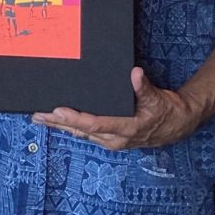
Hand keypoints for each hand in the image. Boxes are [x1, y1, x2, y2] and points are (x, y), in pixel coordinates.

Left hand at [31, 67, 201, 150]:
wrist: (176, 126)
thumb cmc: (166, 111)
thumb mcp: (158, 97)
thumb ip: (144, 87)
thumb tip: (136, 74)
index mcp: (126, 129)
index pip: (95, 124)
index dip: (75, 118)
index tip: (58, 111)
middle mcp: (115, 139)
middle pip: (81, 131)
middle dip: (58, 123)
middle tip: (38, 115)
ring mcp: (111, 141)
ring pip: (81, 134)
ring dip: (60, 126)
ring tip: (40, 118)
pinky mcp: (109, 139)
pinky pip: (86, 134)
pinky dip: (70, 127)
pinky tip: (58, 123)